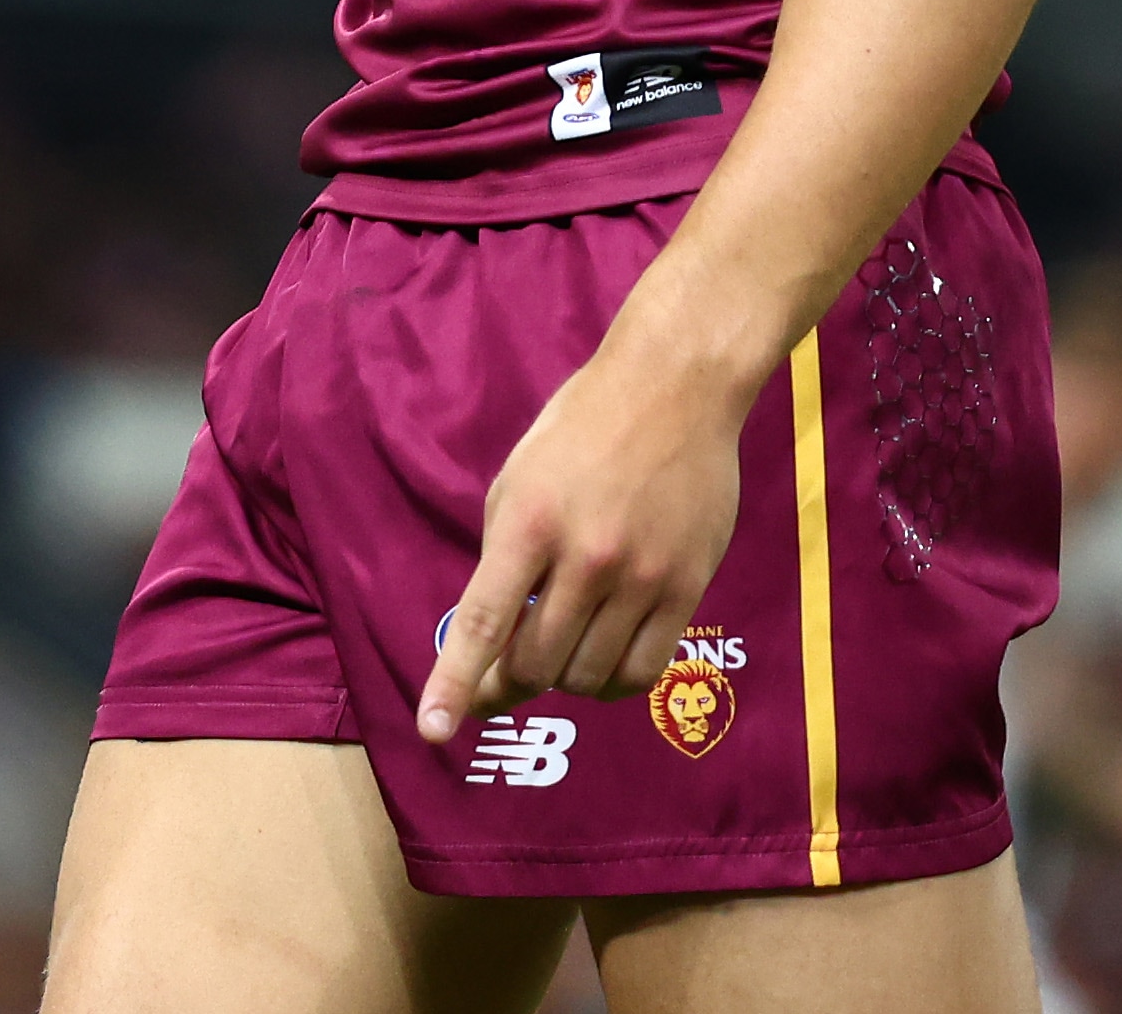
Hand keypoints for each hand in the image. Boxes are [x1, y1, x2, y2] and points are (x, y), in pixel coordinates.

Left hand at [417, 339, 747, 741]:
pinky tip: (602, 666)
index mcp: (529, 523)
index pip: (484, 622)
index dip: (456, 683)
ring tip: (560, 650)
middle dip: (509, 683)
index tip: (435, 730)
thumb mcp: (518, 480)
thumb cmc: (582, 428)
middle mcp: (585, 558)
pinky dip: (613, 683)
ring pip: (588, 676)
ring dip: (563, 679)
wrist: (675, 391)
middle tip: (504, 676)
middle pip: (537, 664)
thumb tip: (496, 633)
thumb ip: (504, 556)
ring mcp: (641, 578)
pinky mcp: (686, 588)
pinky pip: (644, 670)